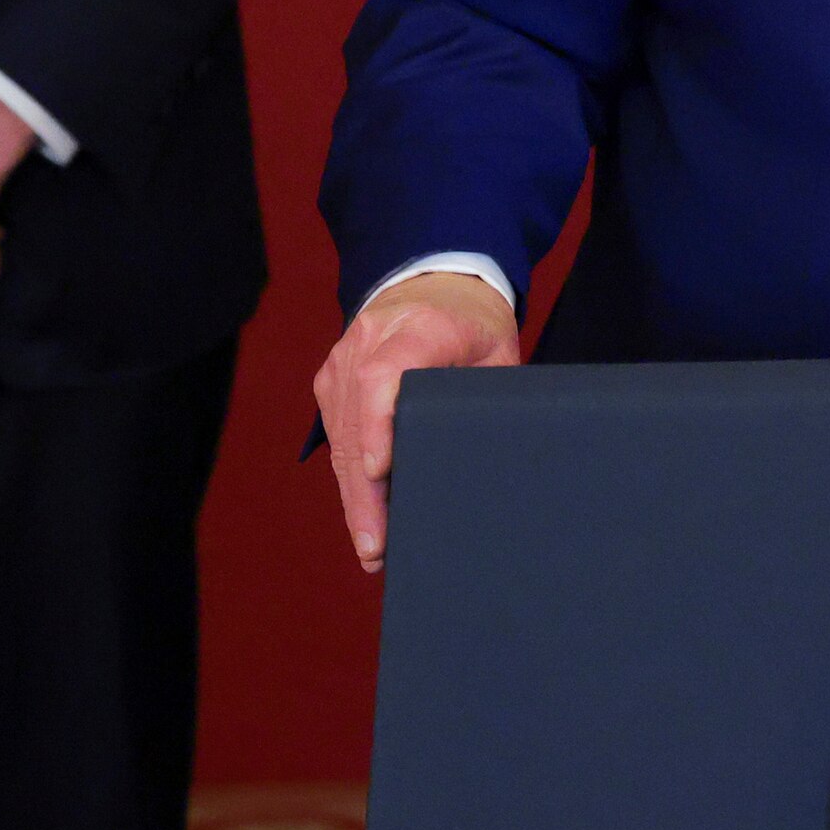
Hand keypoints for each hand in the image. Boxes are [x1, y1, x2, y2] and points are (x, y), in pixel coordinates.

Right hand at [312, 268, 523, 571]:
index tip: (379, 469)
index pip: (385, 374)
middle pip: (356, 418)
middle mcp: (370, 338)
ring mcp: (343, 358)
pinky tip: (363, 516)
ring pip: (339, 435)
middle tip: (376, 545)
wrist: (433, 282)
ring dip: (353, 495)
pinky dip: (347, 477)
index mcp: (420, 326)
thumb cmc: (474, 325)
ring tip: (372, 547)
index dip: (378, 423)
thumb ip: (488, 396)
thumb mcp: (498, 351)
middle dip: (364, 489)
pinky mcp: (331, 379)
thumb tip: (488, 460)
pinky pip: (334, 434)